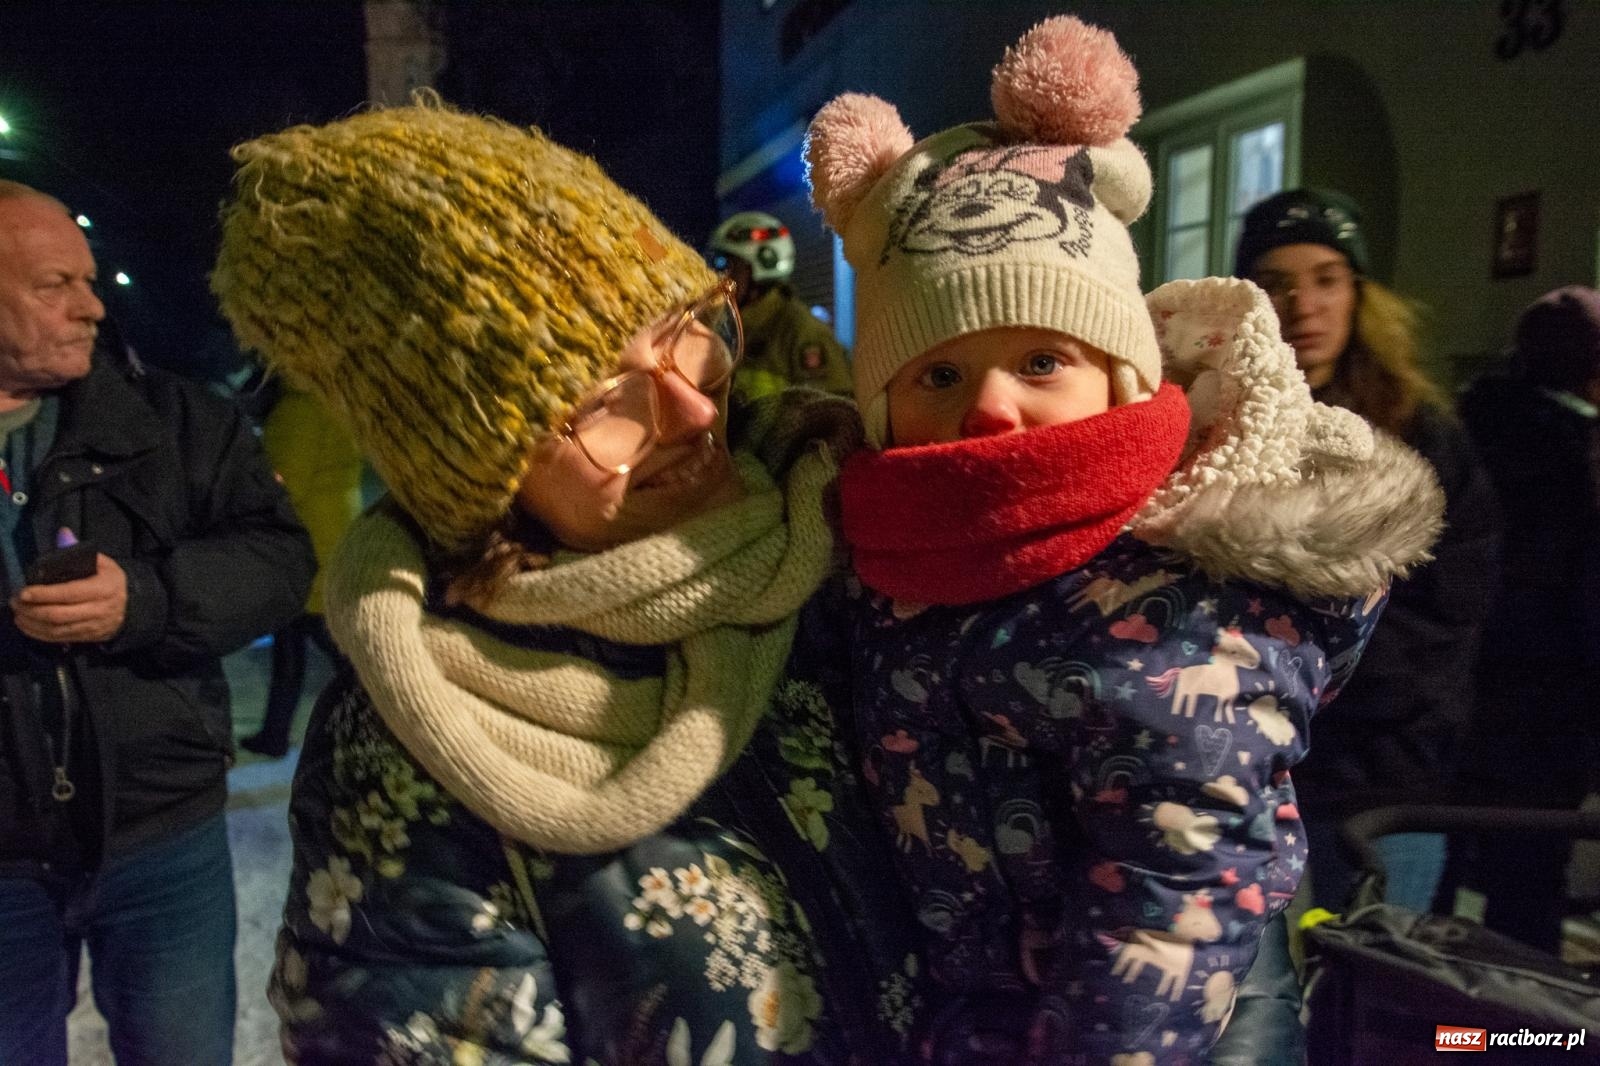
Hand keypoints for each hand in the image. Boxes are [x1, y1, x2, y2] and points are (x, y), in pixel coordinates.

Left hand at [11, 553, 128, 643]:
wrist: (133, 609)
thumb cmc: (113, 582)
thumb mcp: (104, 564)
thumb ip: (80, 551)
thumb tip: (63, 533)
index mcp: (104, 588)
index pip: (70, 593)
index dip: (45, 594)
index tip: (24, 592)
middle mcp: (98, 610)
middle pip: (59, 615)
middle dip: (32, 610)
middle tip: (16, 603)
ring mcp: (92, 626)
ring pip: (56, 629)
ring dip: (32, 623)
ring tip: (18, 614)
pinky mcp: (86, 637)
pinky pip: (58, 638)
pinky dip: (39, 634)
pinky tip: (27, 625)